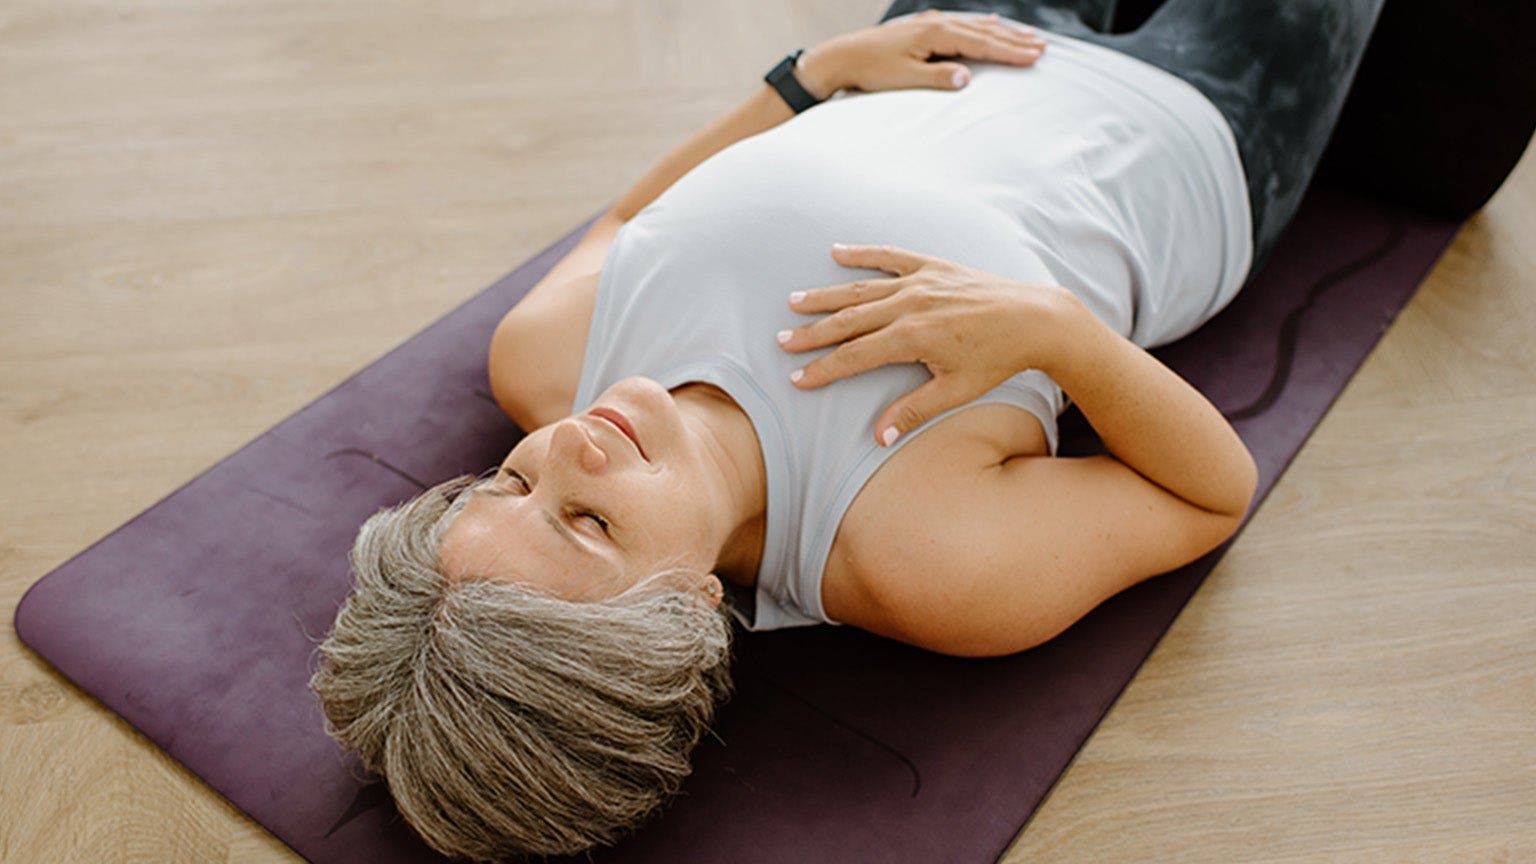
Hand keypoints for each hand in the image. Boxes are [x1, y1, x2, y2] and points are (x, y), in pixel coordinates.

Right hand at [778, 243, 1077, 447]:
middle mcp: (911, 304)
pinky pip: (891, 256)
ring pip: (861, 288)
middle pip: (849, 320)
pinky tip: (836, 251)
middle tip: (782, 341)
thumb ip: (915, 410)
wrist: (1035, 319)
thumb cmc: (998, 360)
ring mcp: (921, 281)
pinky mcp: (933, 266)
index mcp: (913, 337)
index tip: (798, 377)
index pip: (855, 355)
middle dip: (813, 333)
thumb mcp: (956, 390)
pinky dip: (863, 253)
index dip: (824, 368)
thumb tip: (880, 435)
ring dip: (826, 296)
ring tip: (795, 302)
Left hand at [799, 9, 1045, 99]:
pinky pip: (960, 24)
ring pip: (974, 25)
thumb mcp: (905, 79)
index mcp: (935, 33)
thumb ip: (937, 78)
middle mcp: (935, 23)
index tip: (1036, 56)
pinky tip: (989, 24)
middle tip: (1043, 46)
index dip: (1011, 51)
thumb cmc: (872, 72)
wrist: (842, 57)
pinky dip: (979, 26)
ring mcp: (928, 23)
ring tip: (1026, 36)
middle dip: (1014, 40)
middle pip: (983, 31)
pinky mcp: (921, 27)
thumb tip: (966, 78)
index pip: (982, 43)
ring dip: (1001, 32)